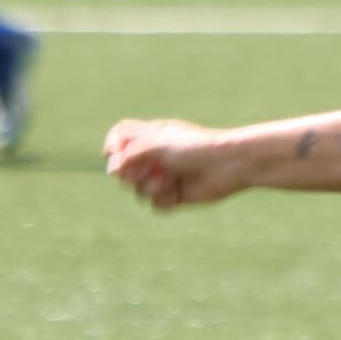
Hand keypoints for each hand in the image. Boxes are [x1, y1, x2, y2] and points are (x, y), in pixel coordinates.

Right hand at [103, 118, 231, 208]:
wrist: (228, 166)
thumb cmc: (195, 148)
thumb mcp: (157, 144)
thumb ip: (131, 155)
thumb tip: (112, 170)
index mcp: (151, 136)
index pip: (120, 138)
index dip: (113, 147)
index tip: (115, 154)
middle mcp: (156, 155)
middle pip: (124, 169)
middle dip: (133, 174)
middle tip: (149, 170)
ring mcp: (165, 175)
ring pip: (139, 189)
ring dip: (151, 188)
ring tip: (168, 181)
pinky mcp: (175, 194)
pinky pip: (156, 204)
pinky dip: (164, 200)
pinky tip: (178, 193)